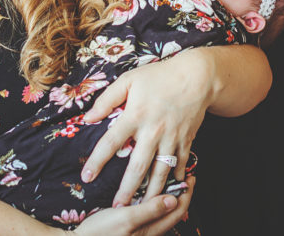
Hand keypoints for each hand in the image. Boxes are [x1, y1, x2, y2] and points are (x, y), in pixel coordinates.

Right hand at [73, 177, 194, 235]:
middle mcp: (149, 232)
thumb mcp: (126, 219)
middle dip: (180, 193)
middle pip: (173, 212)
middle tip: (183, 174)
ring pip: (161, 212)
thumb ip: (150, 210)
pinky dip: (155, 200)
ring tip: (169, 179)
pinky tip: (148, 192)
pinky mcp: (130, 229)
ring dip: (168, 196)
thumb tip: (174, 200)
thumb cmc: (100, 233)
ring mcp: (140, 231)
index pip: (179, 210)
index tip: (191, 176)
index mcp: (151, 230)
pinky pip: (150, 214)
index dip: (187, 193)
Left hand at [80, 51, 210, 205]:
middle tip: (117, 206)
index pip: (111, 142)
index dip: (97, 160)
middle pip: (137, 166)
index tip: (87, 177)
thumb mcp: (129, 80)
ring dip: (151, 191)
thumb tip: (88, 118)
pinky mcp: (186, 140)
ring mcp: (171, 138)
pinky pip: (180, 163)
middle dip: (126, 189)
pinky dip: (175, 177)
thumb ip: (107, 99)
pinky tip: (170, 189)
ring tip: (142, 207)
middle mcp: (153, 130)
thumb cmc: (159, 76)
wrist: (196, 76)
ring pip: (160, 171)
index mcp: (135, 115)